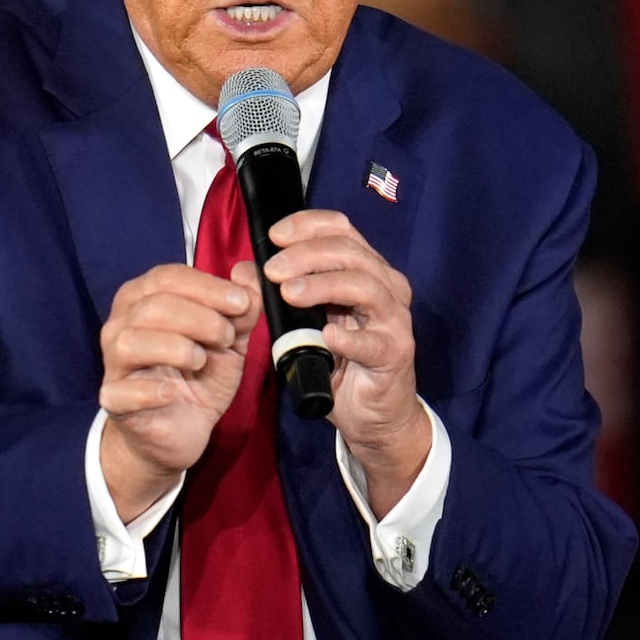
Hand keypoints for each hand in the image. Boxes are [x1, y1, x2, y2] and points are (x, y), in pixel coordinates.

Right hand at [98, 262, 260, 519]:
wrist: (180, 431)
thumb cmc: (198, 376)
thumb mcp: (229, 339)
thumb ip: (241, 307)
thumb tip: (248, 272)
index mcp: (144, 298)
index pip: (168, 277)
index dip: (208, 287)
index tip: (241, 302)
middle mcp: (121, 324)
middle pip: (155, 306)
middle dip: (201, 318)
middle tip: (226, 337)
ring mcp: (113, 362)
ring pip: (133, 341)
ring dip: (178, 348)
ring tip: (201, 361)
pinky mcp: (113, 400)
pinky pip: (124, 390)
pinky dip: (154, 389)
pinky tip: (174, 392)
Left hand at [262, 210, 430, 514]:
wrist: (370, 414)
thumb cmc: (339, 361)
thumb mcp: (303, 323)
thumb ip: (279, 293)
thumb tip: (243, 270)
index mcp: (366, 269)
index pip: (341, 229)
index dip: (307, 225)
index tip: (274, 235)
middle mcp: (386, 286)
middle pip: (350, 252)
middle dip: (307, 255)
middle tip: (273, 270)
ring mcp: (394, 319)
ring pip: (364, 287)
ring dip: (323, 285)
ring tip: (289, 294)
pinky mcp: (395, 353)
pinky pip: (373, 342)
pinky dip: (349, 338)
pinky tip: (328, 337)